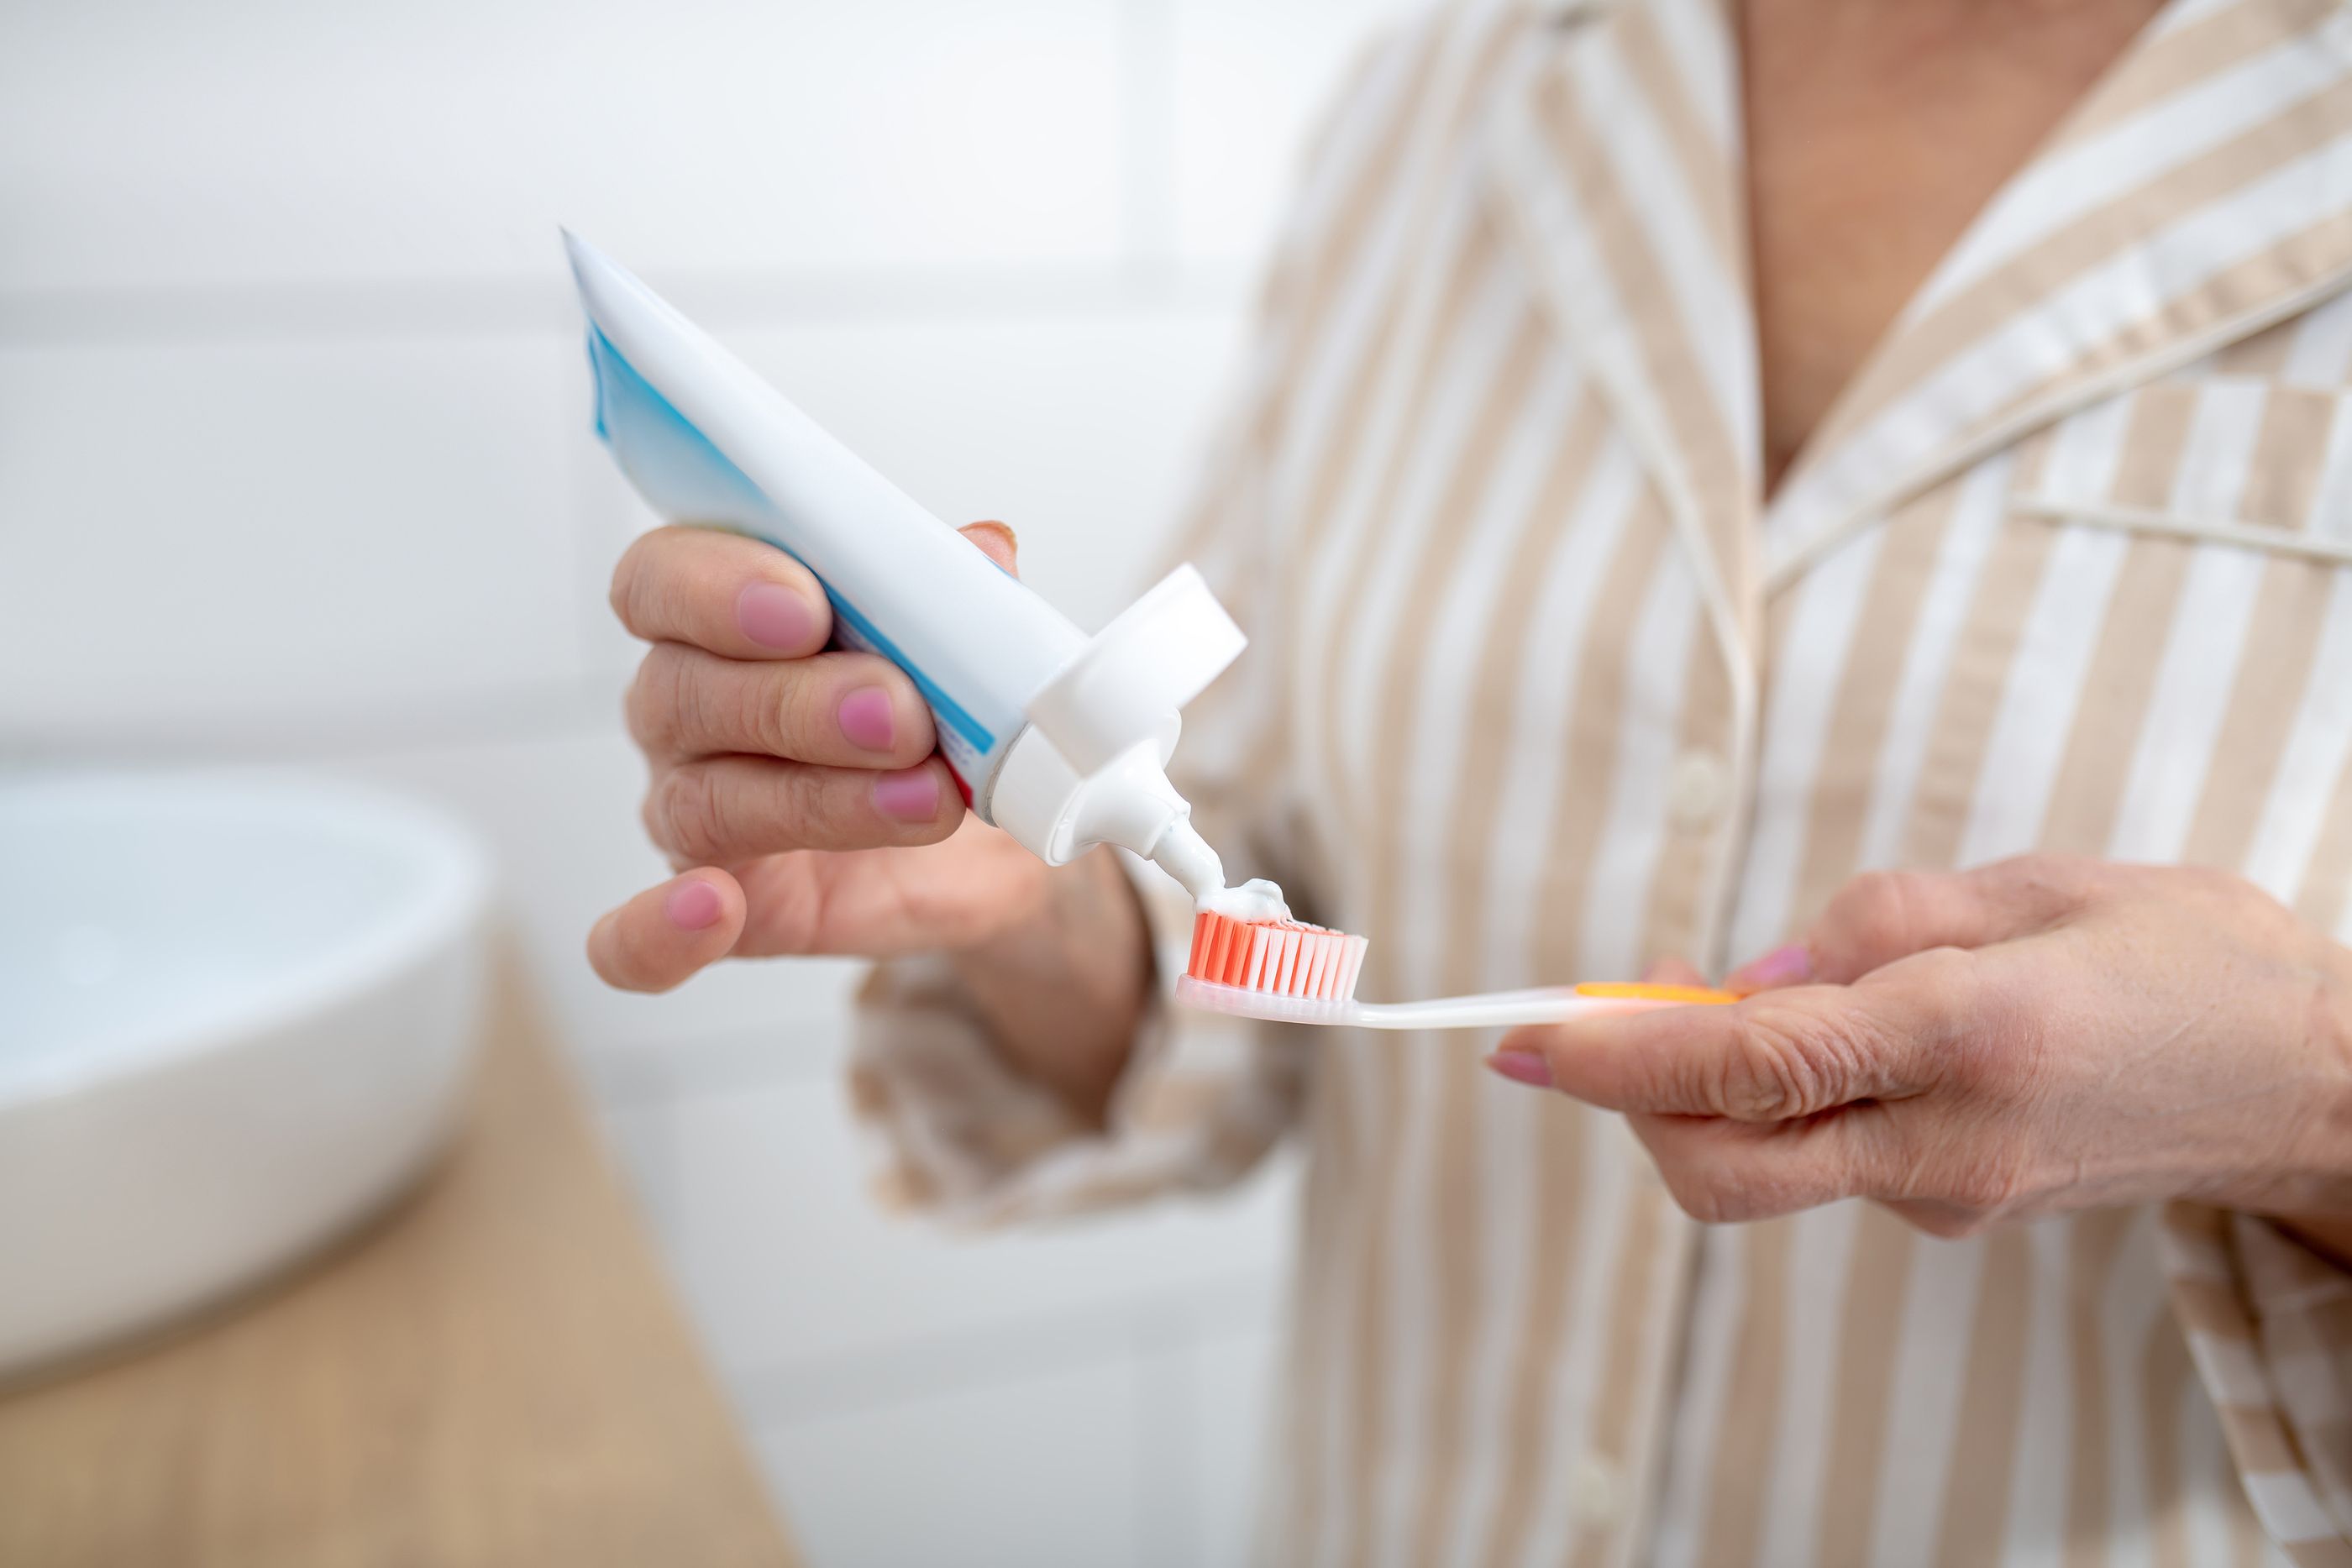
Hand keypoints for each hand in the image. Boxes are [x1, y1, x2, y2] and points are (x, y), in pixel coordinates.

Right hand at [588, 521, 1066, 990]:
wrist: (988, 831)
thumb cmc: (939, 713)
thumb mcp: (956, 644)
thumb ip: (953, 594)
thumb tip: (984, 550)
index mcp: (718, 615)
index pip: (661, 579)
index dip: (718, 585)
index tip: (808, 605)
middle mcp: (683, 709)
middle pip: (686, 693)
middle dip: (798, 702)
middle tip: (901, 714)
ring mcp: (692, 811)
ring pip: (704, 803)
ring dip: (816, 800)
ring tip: (926, 797)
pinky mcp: (724, 909)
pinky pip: (635, 941)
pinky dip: (656, 934)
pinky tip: (713, 912)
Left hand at [1487, 856, 2351, 1238]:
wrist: (2319, 1091)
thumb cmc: (2192, 959)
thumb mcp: (2037, 884)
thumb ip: (1876, 922)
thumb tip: (1750, 978)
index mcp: (1965, 1033)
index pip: (1744, 1065)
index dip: (1614, 1056)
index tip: (1522, 1038)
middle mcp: (1945, 1141)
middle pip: (1721, 1164)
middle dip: (1630, 1101)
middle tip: (1607, 1010)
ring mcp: (1951, 1197)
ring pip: (1770, 1160)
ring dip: (1721, 1084)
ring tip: (1788, 989)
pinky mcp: (1958, 1215)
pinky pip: (1832, 1157)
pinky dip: (1796, 1097)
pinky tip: (1868, 1032)